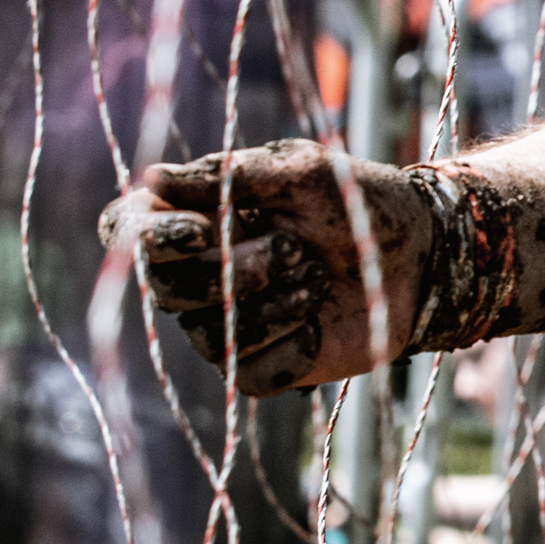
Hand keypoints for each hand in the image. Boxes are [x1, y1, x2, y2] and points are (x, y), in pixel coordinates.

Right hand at [103, 141, 429, 392]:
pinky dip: (289, 344)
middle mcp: (197, 274)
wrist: (418, 255)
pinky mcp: (257, 366)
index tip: (201, 230)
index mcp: (195, 218)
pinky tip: (319, 322)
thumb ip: (229, 175)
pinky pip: (245, 372)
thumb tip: (153, 178)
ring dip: (270, 305)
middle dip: (232, 270)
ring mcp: (223, 324)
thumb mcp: (301, 171)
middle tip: (293, 248)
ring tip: (318, 277)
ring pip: (208, 333)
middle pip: (165, 287)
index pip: (126, 230)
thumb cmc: (355, 202)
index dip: (150, 237)